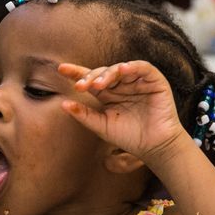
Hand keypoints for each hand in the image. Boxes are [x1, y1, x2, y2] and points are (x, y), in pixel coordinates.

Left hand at [57, 60, 187, 161]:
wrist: (154, 147)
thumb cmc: (129, 137)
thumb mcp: (102, 126)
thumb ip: (84, 115)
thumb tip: (62, 104)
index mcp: (108, 94)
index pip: (90, 79)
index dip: (76, 72)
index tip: (61, 69)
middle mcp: (122, 85)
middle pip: (102, 73)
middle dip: (90, 77)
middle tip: (81, 86)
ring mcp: (137, 81)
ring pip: (119, 69)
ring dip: (107, 74)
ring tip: (98, 85)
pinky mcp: (154, 80)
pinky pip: (143, 68)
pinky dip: (132, 67)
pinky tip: (122, 70)